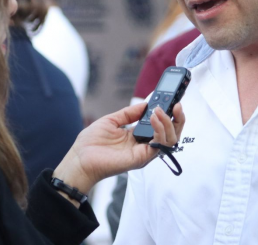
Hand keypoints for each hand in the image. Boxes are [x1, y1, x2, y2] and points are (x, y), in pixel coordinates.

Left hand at [52, 102, 184, 196]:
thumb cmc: (91, 142)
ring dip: (169, 122)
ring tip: (159, 111)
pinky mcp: (142, 158)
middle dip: (178, 119)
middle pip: (172, 134)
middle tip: (177, 104)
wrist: (79, 158)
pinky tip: (153, 118)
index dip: (169, 113)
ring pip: (170, 139)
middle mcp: (144, 145)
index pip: (162, 126)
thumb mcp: (112, 120)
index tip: (172, 99)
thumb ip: (129, 113)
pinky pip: (159, 145)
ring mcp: (144, 153)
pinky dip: (160, 130)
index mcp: (138, 136)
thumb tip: (146, 103)